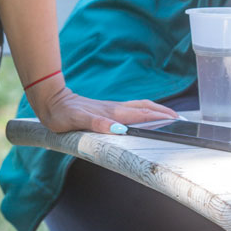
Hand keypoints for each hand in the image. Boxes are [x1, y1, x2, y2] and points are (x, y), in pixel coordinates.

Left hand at [32, 82, 177, 134]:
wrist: (50, 101)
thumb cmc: (61, 114)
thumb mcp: (77, 121)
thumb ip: (98, 124)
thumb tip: (119, 129)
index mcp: (111, 113)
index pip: (141, 115)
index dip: (159, 118)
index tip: (177, 122)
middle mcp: (114, 109)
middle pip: (144, 109)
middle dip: (163, 114)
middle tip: (181, 121)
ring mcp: (110, 108)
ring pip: (138, 107)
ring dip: (155, 111)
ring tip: (169, 117)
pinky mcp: (104, 110)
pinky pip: (129, 109)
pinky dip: (143, 112)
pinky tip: (143, 117)